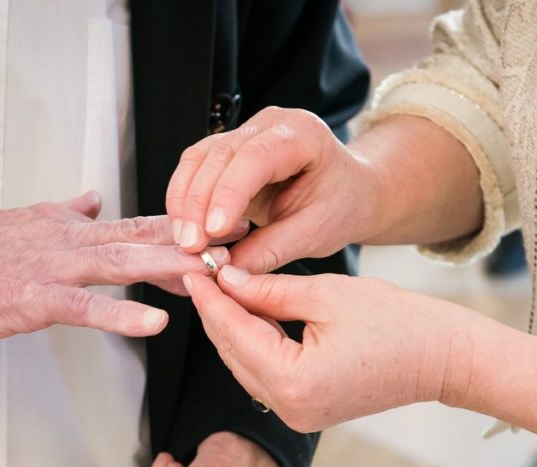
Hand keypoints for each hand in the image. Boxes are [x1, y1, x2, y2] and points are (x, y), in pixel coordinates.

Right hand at [0, 191, 242, 343]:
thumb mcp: (31, 220)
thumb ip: (70, 212)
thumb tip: (96, 198)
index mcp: (76, 227)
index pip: (141, 222)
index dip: (188, 224)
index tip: (228, 224)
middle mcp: (74, 241)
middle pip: (144, 238)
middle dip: (195, 242)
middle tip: (239, 246)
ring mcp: (57, 268)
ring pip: (124, 263)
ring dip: (171, 268)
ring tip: (211, 275)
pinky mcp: (37, 299)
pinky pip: (86, 307)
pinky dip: (121, 315)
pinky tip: (155, 322)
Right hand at [165, 107, 384, 272]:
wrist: (352, 191)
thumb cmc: (343, 203)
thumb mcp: (317, 232)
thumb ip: (274, 249)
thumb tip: (230, 270)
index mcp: (302, 134)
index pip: (255, 157)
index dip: (228, 194)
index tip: (212, 231)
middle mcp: (270, 125)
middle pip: (218, 156)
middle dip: (197, 204)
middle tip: (191, 248)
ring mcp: (246, 133)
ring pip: (198, 160)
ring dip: (185, 203)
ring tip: (186, 243)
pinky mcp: (229, 152)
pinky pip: (196, 169)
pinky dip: (186, 200)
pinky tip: (186, 229)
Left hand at [182, 267, 474, 432]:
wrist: (442, 359)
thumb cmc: (397, 323)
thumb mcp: (326, 294)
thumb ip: (268, 290)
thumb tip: (226, 278)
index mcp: (294, 380)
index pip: (234, 331)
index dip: (210, 296)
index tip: (193, 266)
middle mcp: (290, 408)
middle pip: (232, 352)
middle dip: (215, 311)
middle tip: (200, 271)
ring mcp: (298, 415)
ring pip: (245, 365)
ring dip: (231, 328)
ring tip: (219, 286)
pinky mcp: (307, 411)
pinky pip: (265, 376)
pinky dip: (253, 345)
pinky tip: (246, 314)